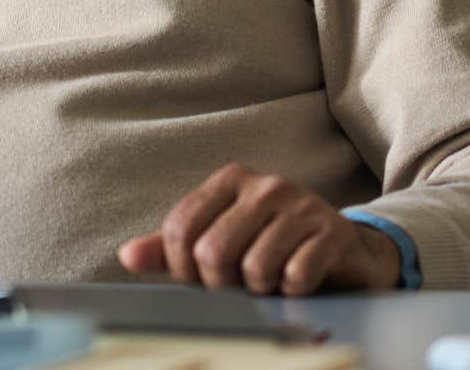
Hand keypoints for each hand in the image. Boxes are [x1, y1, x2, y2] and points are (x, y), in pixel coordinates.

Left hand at [116, 163, 402, 295]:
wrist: (342, 249)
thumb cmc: (270, 244)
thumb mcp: (220, 239)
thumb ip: (172, 248)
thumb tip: (127, 256)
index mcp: (229, 179)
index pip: (180, 229)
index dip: (183, 269)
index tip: (200, 280)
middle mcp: (265, 184)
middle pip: (212, 251)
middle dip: (221, 283)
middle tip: (239, 284)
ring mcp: (301, 204)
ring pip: (254, 267)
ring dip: (260, 289)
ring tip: (271, 279)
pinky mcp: (332, 230)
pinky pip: (295, 275)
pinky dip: (293, 289)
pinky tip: (299, 279)